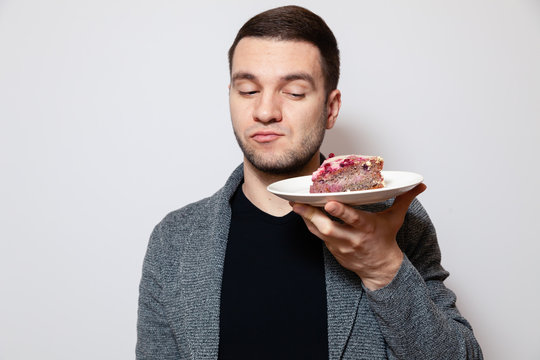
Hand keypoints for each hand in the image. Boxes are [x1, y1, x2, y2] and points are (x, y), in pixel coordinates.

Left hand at [291, 184, 426, 289]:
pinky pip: (318, 237)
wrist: (380, 269)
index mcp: (367, 228)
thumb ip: (404, 199)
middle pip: (329, 227)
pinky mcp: (333, 250)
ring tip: (295, 204)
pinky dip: (310, 225)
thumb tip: (420, 184)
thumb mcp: (395, 219)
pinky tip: (301, 213)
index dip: (340, 211)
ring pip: (319, 232)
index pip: (353, 219)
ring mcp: (340, 246)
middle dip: (312, 215)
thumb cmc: (385, 240)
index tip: (329, 202)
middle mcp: (352, 238)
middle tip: (299, 202)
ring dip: (306, 218)